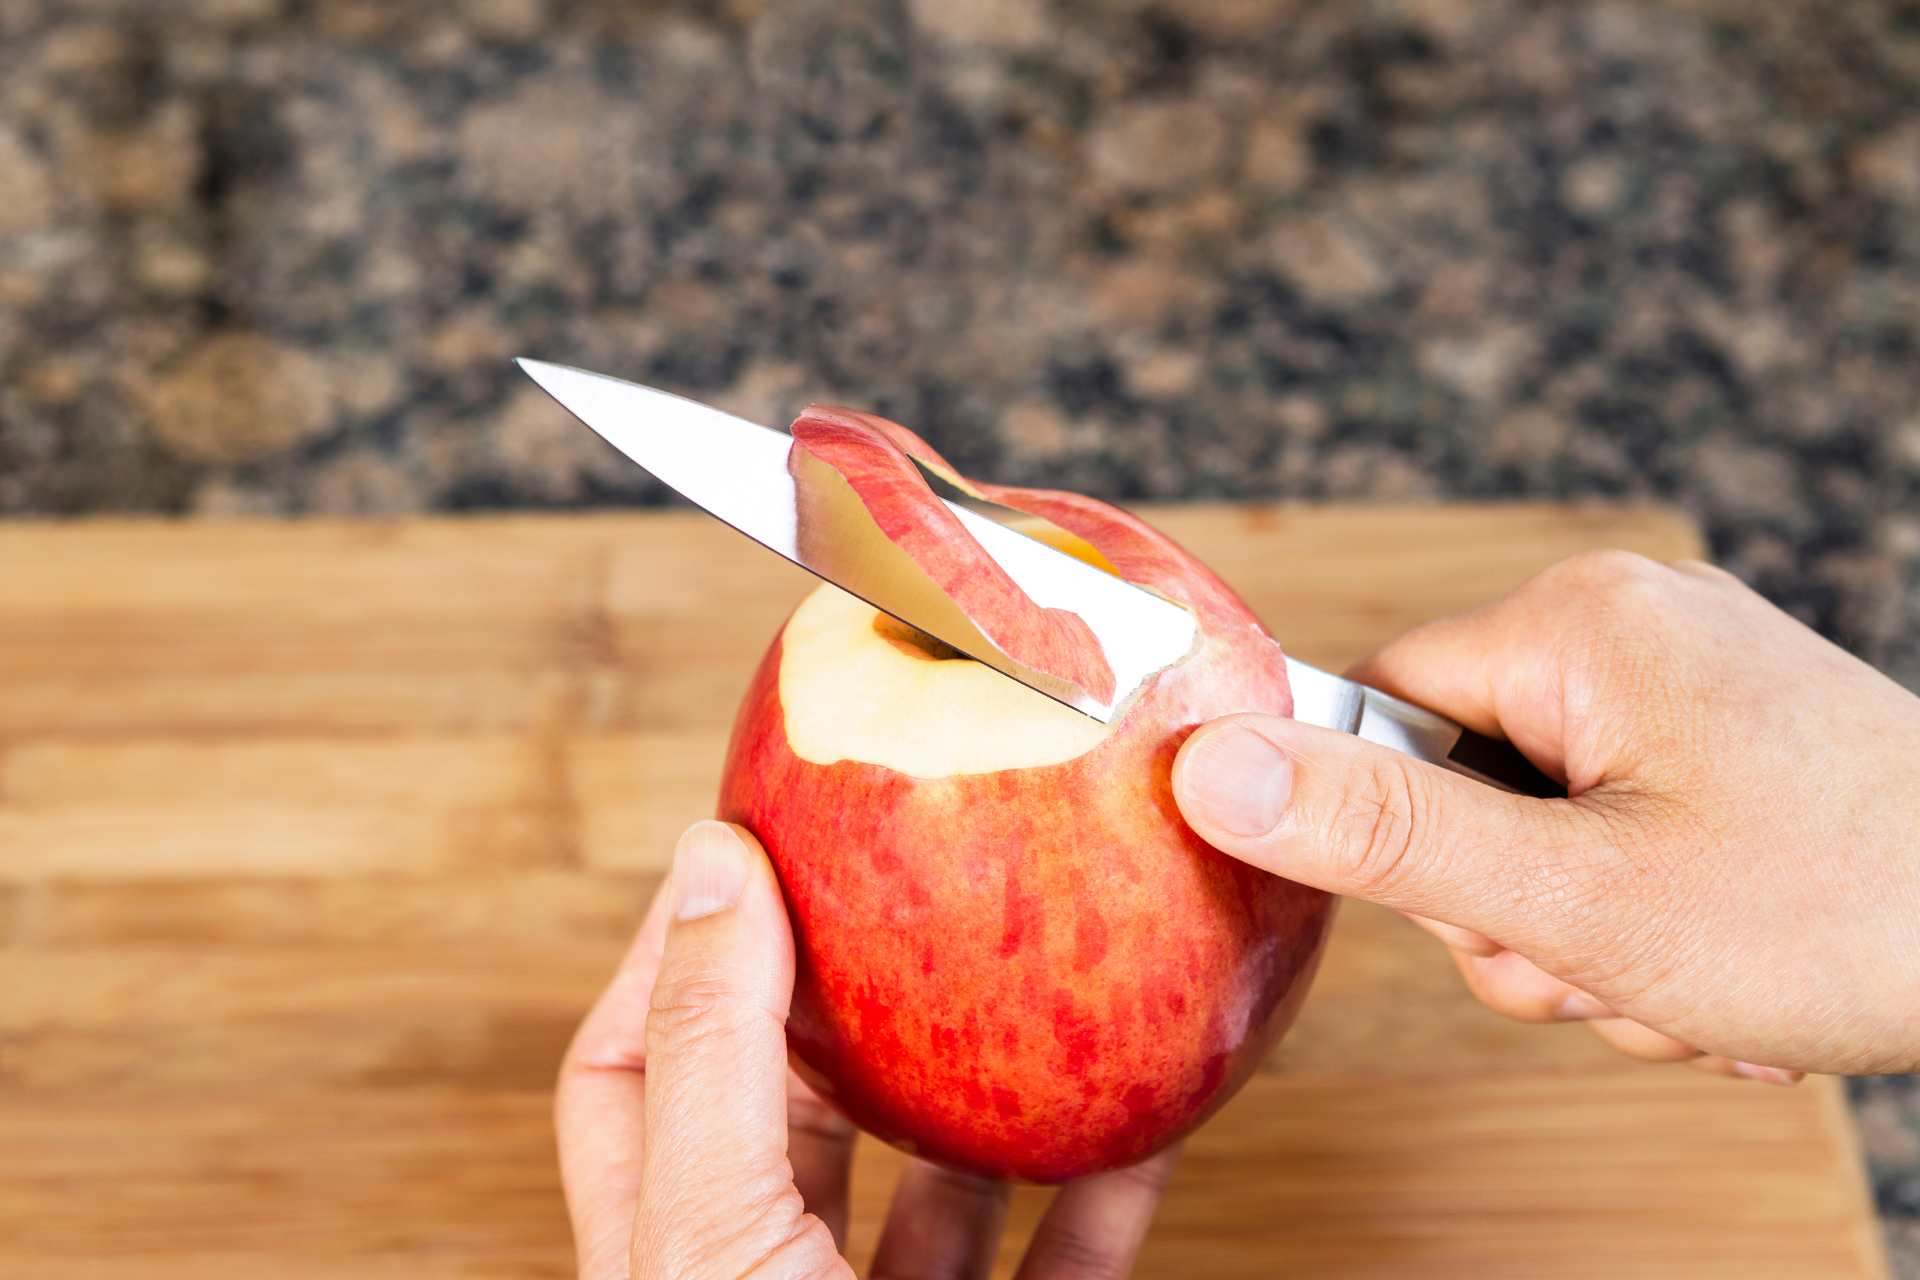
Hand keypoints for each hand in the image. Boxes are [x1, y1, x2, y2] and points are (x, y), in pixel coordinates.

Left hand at [555, 819, 1178, 1279]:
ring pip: (936, 1184)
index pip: (627, 1069)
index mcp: (668, 1252)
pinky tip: (1145, 1111)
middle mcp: (768, 1279)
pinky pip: (1070, 1258)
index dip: (674, 948)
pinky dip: (1109, 1182)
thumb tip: (714, 863)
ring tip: (1033, 970)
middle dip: (846, 995)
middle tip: (909, 880)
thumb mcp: (716, 1236)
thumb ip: (714, 1057)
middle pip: (789, 1108)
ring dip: (990, 1081)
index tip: (748, 840)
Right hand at [1171, 550, 1919, 1079]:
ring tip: (1689, 978)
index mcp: (1576, 622)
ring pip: (1540, 830)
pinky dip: (1650, 922)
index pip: (1376, 708)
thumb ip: (1383, 835)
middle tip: (1611, 962)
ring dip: (1588, 940)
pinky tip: (1727, 968)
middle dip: (1517, 912)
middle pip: (1458, 784)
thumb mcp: (1578, 897)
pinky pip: (1618, 831)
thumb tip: (1204, 766)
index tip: (1487, 906)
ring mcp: (1688, 682)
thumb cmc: (1838, 911)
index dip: (1396, 833)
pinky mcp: (1729, 739)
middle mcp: (1628, 623)